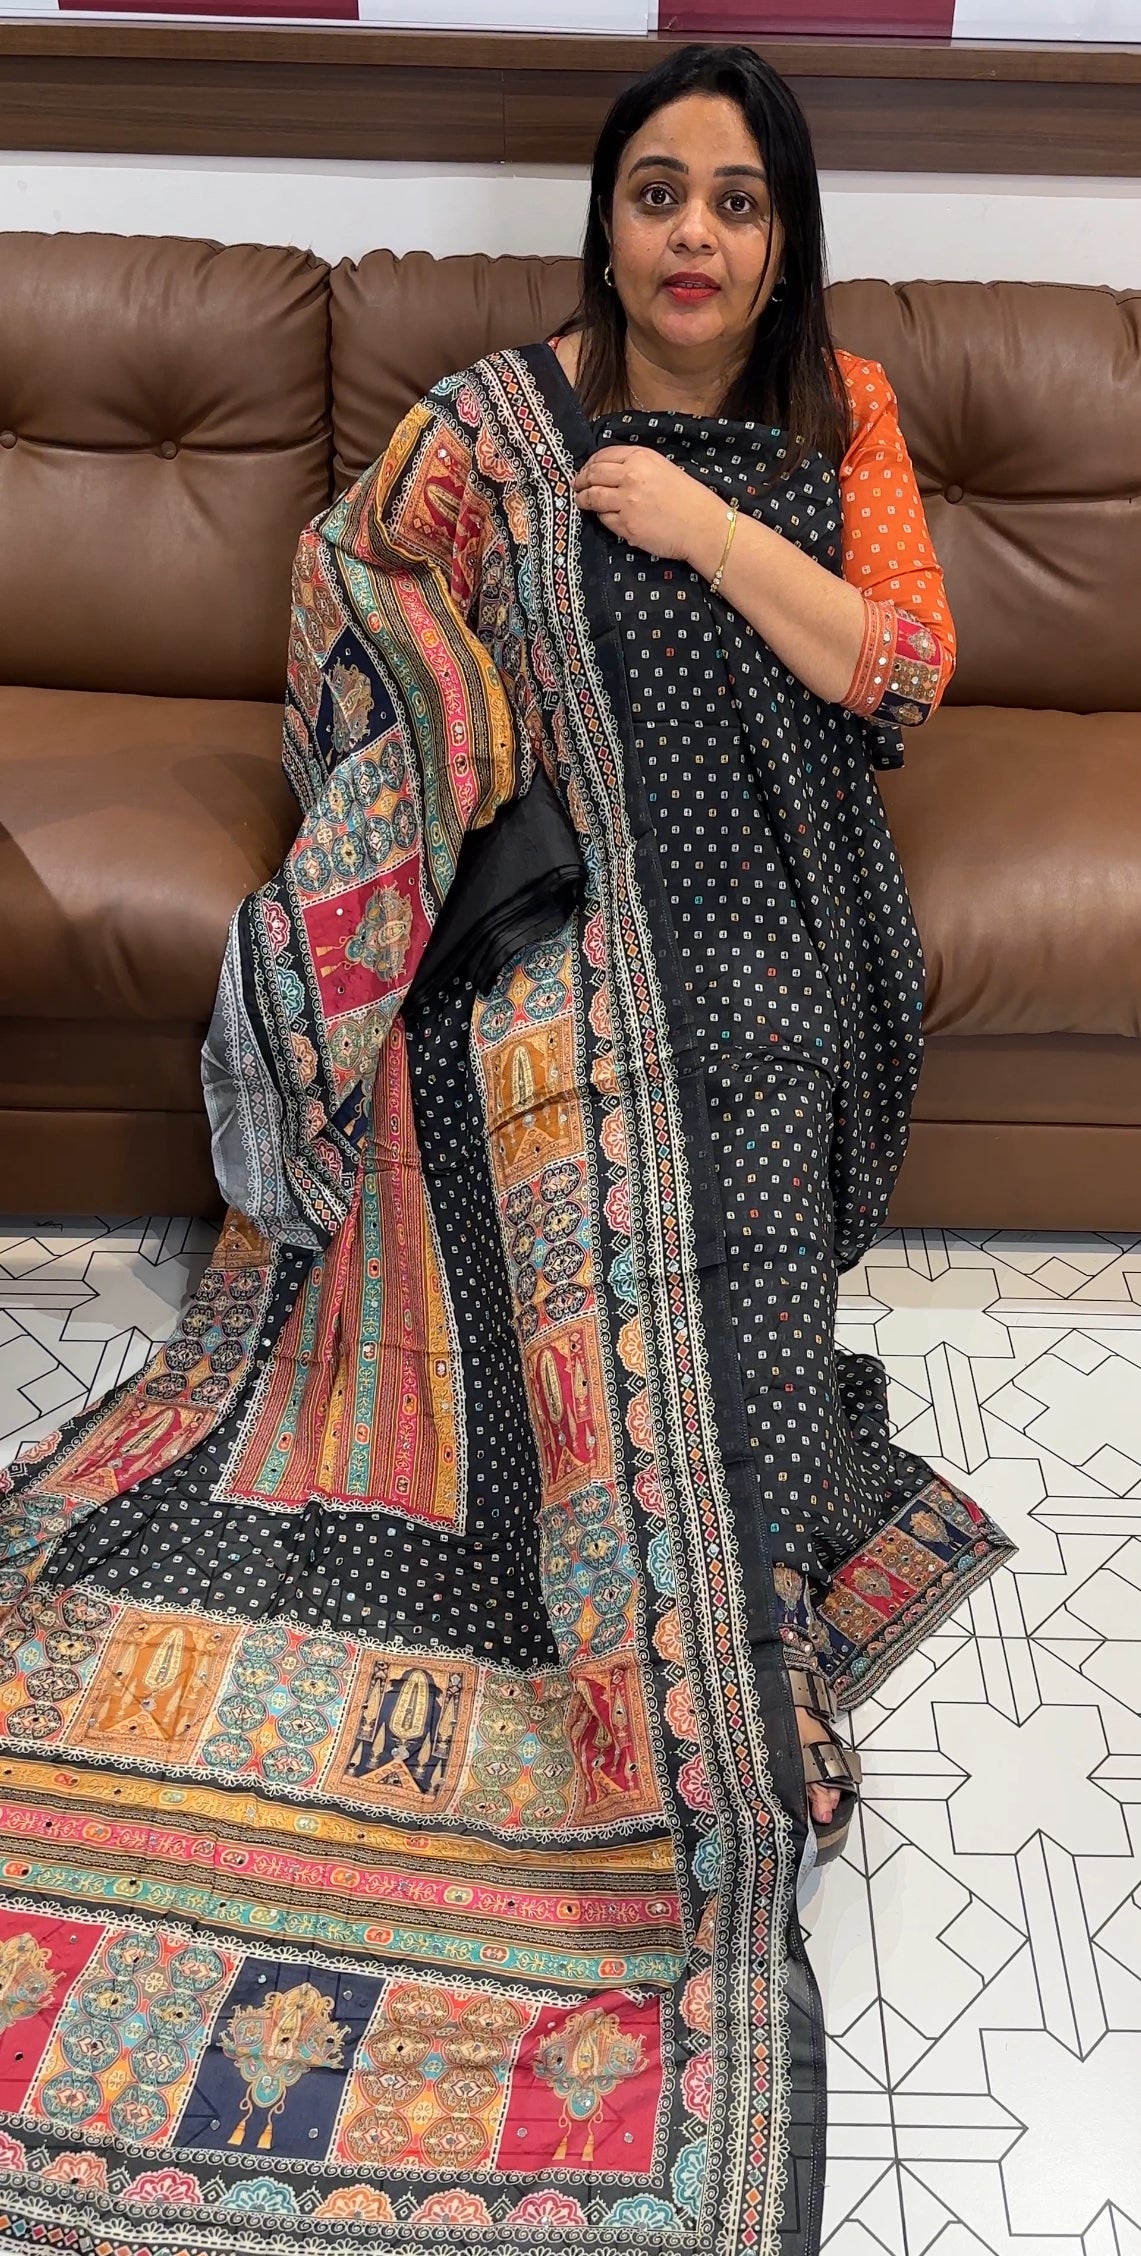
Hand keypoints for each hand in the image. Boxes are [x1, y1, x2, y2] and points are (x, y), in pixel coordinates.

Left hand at [573, 447, 721, 567]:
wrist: (703, 526)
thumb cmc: (689, 498)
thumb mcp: (663, 468)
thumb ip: (637, 465)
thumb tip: (612, 471)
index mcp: (641, 457)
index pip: (603, 455)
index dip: (590, 463)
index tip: (586, 470)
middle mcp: (630, 476)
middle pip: (593, 474)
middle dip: (581, 480)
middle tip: (577, 485)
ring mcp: (626, 502)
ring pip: (592, 497)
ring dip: (583, 499)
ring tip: (581, 501)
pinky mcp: (626, 525)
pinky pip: (604, 519)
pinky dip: (600, 517)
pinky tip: (603, 516)